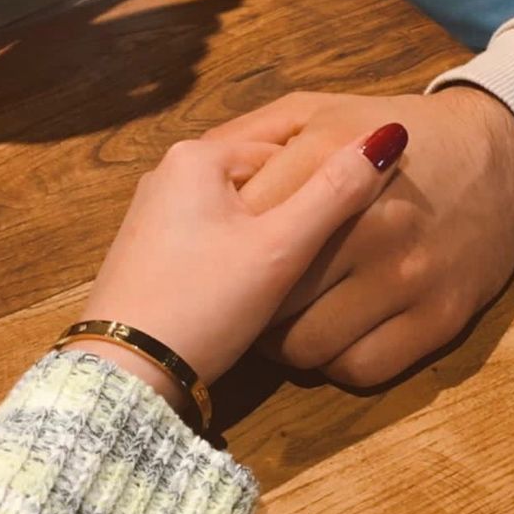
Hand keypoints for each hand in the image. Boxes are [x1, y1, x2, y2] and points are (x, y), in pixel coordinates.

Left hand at [73, 124, 407, 410]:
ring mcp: (158, 216)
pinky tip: (258, 292)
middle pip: (262, 181)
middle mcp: (171, 174)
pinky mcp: (155, 256)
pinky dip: (243, 259)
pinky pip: (216, 241)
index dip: (326, 184)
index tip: (357, 218)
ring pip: (241, 215)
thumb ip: (334, 193)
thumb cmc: (205, 301)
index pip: (288, 150)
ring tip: (295, 277)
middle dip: (295, 212)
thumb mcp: (279, 248)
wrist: (125, 374)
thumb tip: (387, 138)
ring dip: (271, 240)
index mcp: (197, 154)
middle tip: (328, 252)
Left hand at [202, 88, 513, 386]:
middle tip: (254, 291)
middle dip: (255, 296)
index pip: (247, 218)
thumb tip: (196, 172)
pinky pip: (356, 368)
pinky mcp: (437, 319)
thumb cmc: (396, 133)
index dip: (227, 240)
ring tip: (290, 314)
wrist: (502, 159)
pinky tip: (330, 332)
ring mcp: (406, 276)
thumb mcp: (320, 110)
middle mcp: (369, 222)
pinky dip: (332, 359)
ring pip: (306, 344)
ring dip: (286, 339)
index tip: (226, 249)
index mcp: (330, 157)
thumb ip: (255, 134)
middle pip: (272, 291)